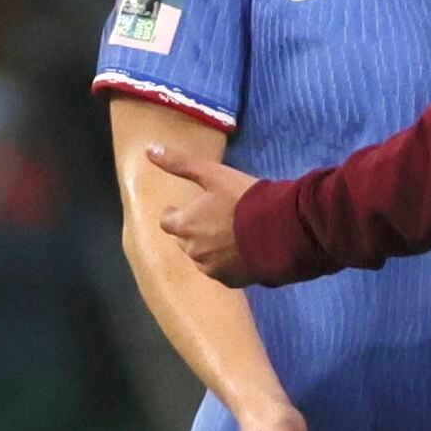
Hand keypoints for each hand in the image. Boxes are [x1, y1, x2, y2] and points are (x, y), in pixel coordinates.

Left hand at [149, 144, 259, 285]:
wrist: (282, 229)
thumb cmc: (246, 198)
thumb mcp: (214, 174)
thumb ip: (180, 164)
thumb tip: (149, 149)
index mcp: (184, 225)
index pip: (166, 221)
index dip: (176, 213)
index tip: (189, 207)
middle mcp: (192, 250)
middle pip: (183, 240)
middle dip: (193, 229)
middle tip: (216, 217)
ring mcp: (211, 268)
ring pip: (202, 256)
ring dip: (209, 246)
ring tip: (232, 234)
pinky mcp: (230, 280)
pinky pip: (221, 270)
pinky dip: (227, 261)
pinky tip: (243, 249)